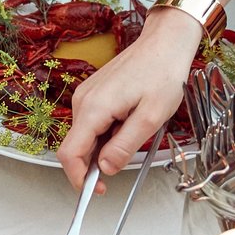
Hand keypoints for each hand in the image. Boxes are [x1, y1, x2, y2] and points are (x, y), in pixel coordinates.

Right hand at [58, 10, 199, 185]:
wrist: (165, 43)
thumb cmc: (162, 73)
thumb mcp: (151, 118)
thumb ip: (125, 146)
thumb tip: (105, 168)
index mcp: (94, 108)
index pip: (69, 153)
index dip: (79, 178)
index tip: (96, 190)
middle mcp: (83, 100)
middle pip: (76, 146)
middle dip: (95, 163)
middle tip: (126, 161)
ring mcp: (87, 95)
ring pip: (85, 135)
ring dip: (104, 146)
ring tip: (135, 133)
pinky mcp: (94, 93)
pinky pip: (92, 122)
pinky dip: (106, 133)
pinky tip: (128, 123)